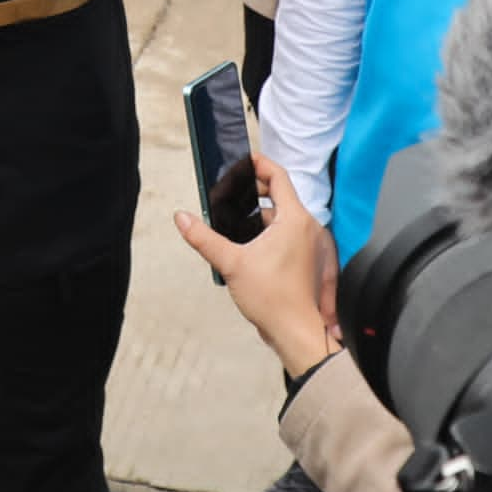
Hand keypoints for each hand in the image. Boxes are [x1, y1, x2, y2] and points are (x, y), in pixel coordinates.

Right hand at [176, 153, 339, 386]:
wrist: (297, 332)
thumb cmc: (274, 299)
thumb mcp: (231, 263)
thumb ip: (204, 238)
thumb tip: (182, 218)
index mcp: (294, 219)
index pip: (278, 176)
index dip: (260, 164)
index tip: (244, 160)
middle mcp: (306, 227)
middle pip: (280, 195)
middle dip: (255, 190)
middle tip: (231, 191)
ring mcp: (308, 244)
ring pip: (283, 217)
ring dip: (261, 213)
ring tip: (235, 218)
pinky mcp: (305, 259)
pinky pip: (287, 234)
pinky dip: (269, 231)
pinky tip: (248, 244)